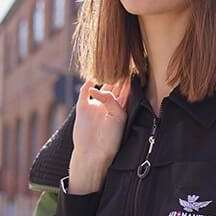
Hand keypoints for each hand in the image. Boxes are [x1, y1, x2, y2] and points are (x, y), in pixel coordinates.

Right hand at [68, 76, 131, 192]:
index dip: (128, 80)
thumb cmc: (110, 140)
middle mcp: (108, 106)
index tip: (132, 67)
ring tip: (107, 67)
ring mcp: (95, 106)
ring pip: (100, 87)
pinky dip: (87, 85)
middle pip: (113, 86)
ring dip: (103, 78)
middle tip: (121, 62)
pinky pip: (84, 92)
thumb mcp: (117, 117)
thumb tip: (98, 88)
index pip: (125, 90)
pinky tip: (91, 79)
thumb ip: (111, 100)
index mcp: (120, 109)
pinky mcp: (82, 108)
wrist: (93, 153)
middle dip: (117, 75)